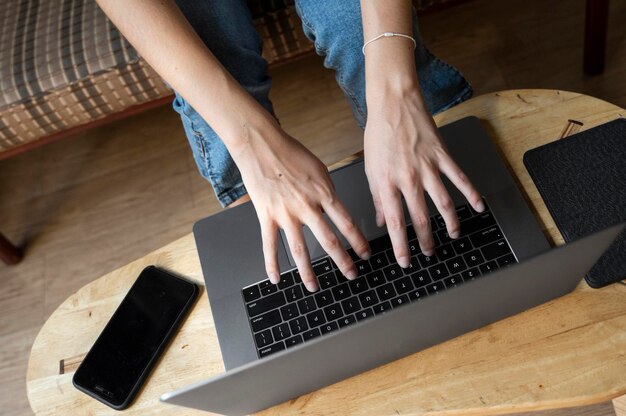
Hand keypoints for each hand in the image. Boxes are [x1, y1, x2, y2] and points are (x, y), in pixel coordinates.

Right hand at [235, 127, 370, 291]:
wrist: (261, 144)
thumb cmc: (290, 152)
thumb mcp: (319, 168)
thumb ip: (328, 191)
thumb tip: (335, 209)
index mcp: (323, 193)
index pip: (346, 222)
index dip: (358, 241)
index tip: (365, 254)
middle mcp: (306, 206)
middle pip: (328, 240)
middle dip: (342, 260)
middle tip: (352, 274)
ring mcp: (285, 213)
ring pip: (299, 249)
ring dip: (308, 271)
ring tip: (315, 286)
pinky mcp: (266, 215)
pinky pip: (269, 244)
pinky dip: (272, 264)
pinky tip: (276, 278)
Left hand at [364, 88, 483, 266]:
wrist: (394, 103)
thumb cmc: (379, 134)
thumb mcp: (370, 168)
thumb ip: (376, 196)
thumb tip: (381, 221)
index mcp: (387, 182)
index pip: (395, 222)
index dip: (401, 245)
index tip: (405, 260)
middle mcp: (408, 178)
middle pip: (420, 217)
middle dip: (425, 240)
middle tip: (429, 253)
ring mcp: (428, 167)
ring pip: (443, 202)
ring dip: (449, 223)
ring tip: (452, 236)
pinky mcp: (442, 155)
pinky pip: (460, 178)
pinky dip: (471, 194)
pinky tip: (478, 207)